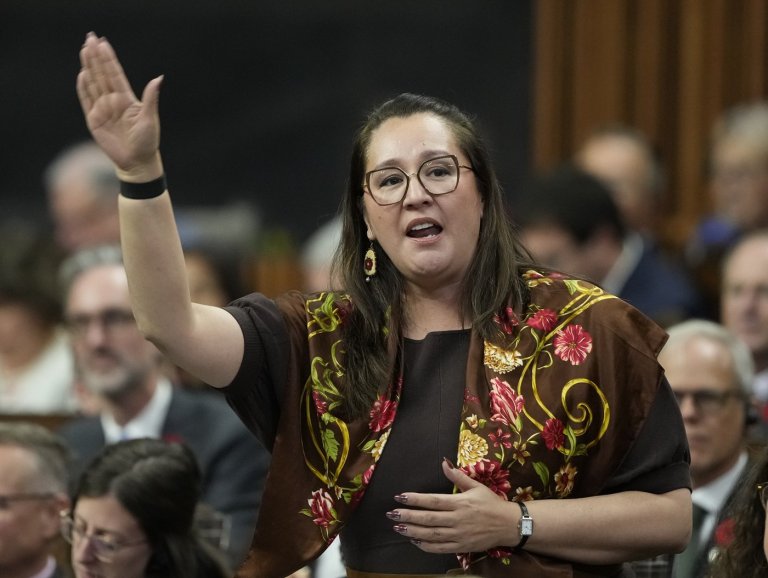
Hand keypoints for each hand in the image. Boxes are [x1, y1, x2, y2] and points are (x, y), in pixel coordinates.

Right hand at [76, 32, 162, 180]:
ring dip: (88, 67)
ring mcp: (103, 109)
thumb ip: (151, 98)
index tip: (103, 42)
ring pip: (93, 83)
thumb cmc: (147, 142)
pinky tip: (82, 74)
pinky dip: (83, 88)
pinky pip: (86, 100)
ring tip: (84, 49)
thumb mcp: (150, 119)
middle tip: (90, 37)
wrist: (137, 163)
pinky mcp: (94, 120)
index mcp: (127, 99)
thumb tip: (158, 78)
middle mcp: (114, 101)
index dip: (109, 59)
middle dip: (96, 56)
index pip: (116, 74)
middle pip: (102, 74)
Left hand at [387, 459, 516, 553]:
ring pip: (431, 534)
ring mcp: (458, 535)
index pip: (433, 500)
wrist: (508, 525)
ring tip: (398, 528)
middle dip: (408, 516)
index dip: (415, 499)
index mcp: (460, 503)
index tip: (400, 496)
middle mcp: (457, 519)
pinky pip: (440, 548)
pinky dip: (426, 545)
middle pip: (428, 518)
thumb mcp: (476, 486)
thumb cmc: (491, 503)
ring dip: (413, 531)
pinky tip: (415, 541)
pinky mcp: (461, 547)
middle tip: (392, 514)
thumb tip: (444, 462)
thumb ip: (457, 476)